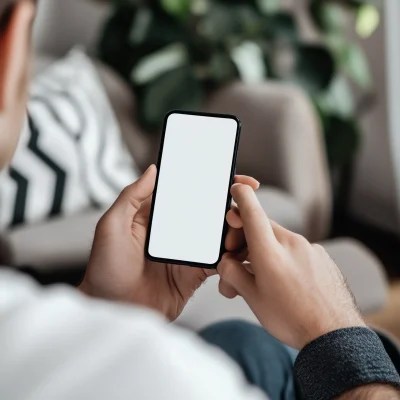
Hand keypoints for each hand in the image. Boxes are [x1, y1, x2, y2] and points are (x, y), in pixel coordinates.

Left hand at [80, 166, 258, 320]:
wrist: (113, 310)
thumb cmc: (105, 269)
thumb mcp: (112, 226)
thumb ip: (131, 196)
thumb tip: (153, 169)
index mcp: (160, 216)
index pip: (191, 193)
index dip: (214, 183)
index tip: (236, 178)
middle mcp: (178, 231)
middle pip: (212, 213)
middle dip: (235, 207)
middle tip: (247, 207)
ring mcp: (189, 252)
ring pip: (222, 236)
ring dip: (237, 230)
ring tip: (245, 229)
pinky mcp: (196, 274)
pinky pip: (221, 262)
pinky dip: (233, 257)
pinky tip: (240, 252)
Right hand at [218, 183, 365, 349]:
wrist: (333, 334)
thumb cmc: (291, 318)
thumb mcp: (252, 298)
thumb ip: (233, 274)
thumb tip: (227, 263)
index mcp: (269, 251)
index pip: (252, 211)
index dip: (242, 196)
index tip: (236, 188)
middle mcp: (290, 243)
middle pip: (261, 227)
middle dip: (246, 238)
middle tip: (238, 262)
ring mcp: (309, 248)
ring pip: (278, 239)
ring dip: (265, 251)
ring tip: (263, 279)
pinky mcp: (321, 256)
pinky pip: (295, 249)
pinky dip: (284, 257)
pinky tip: (286, 280)